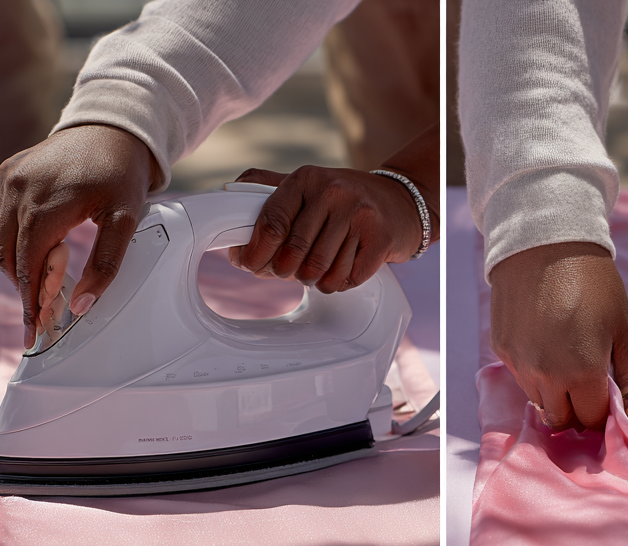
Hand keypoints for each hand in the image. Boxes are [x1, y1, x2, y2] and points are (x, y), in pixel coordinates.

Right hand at [0, 124, 156, 347]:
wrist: (112, 128)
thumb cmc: (121, 173)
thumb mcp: (126, 220)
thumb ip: (107, 263)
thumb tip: (83, 304)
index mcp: (48, 202)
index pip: (30, 263)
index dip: (32, 298)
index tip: (36, 328)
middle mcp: (20, 189)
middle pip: (11, 256)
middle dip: (27, 289)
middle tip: (45, 317)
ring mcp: (10, 180)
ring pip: (3, 241)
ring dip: (23, 268)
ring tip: (50, 286)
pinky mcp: (8, 174)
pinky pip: (5, 220)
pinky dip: (20, 243)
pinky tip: (46, 253)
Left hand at [227, 166, 424, 292]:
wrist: (402, 202)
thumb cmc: (346, 199)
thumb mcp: (309, 184)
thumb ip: (268, 191)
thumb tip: (225, 205)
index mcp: (307, 178)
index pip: (272, 222)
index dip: (256, 252)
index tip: (250, 265)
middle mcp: (334, 192)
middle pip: (295, 253)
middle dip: (285, 272)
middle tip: (288, 273)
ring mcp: (360, 214)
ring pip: (321, 270)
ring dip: (314, 281)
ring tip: (316, 272)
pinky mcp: (382, 238)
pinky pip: (348, 278)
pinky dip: (339, 284)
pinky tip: (341, 272)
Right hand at [489, 242, 627, 436]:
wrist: (546, 243)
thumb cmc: (596, 285)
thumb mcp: (624, 333)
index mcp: (582, 373)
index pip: (592, 420)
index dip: (604, 412)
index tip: (609, 393)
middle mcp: (546, 376)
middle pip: (563, 420)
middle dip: (579, 409)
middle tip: (590, 381)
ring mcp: (520, 365)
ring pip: (540, 403)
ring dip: (556, 393)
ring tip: (568, 359)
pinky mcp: (503, 351)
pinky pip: (522, 379)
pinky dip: (536, 373)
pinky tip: (548, 344)